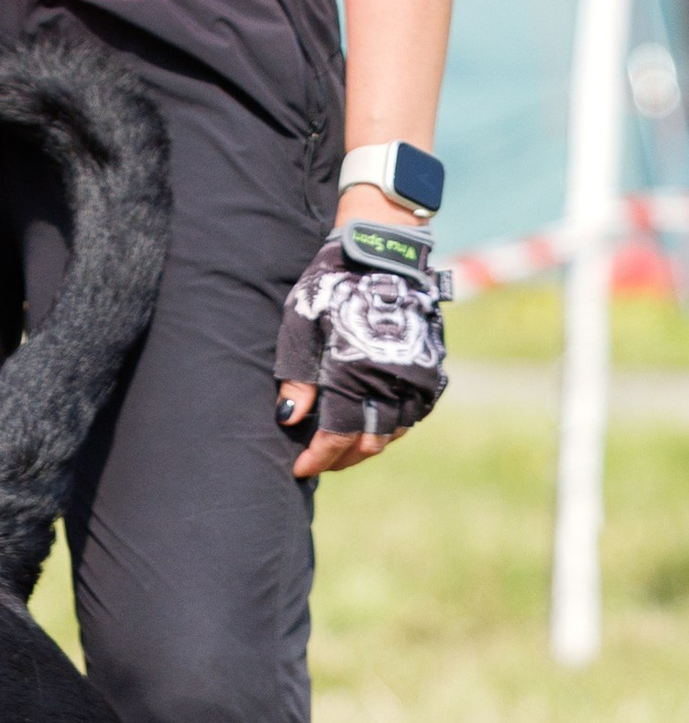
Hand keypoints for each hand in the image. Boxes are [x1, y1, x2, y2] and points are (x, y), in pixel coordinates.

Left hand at [275, 196, 444, 477]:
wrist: (384, 253)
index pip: (337, 437)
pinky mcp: (433, 370)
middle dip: (341, 457)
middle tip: (319, 459)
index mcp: (355, 372)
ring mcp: (417, 378)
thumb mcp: (302, 322)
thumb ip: (296, 376)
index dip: (318, 459)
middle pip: (367, 443)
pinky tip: (371, 423)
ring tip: (342, 445)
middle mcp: (391, 382)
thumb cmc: (332, 284)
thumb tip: (288, 420)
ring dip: (367, 444)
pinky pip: (415, 414)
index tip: (300, 469)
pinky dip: (392, 426)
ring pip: (393, 433)